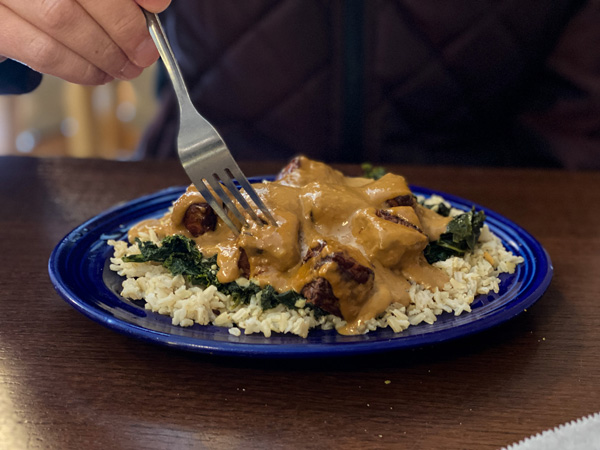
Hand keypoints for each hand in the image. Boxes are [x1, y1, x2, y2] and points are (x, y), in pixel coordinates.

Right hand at [0, 0, 169, 84]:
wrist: (13, 10)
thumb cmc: (66, 2)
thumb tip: (154, 4)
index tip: (156, 6)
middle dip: (123, 28)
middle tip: (145, 52)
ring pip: (61, 20)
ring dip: (105, 53)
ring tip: (127, 67)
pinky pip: (44, 53)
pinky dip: (82, 69)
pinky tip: (100, 73)